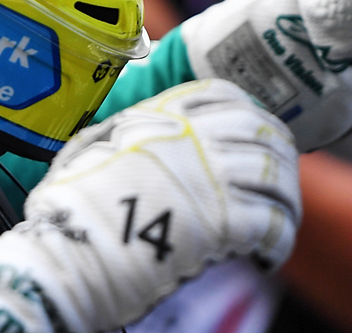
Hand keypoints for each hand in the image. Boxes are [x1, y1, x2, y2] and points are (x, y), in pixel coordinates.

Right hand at [0, 80, 299, 332]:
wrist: (66, 257)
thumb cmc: (67, 209)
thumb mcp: (90, 149)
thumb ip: (123, 132)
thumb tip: (136, 128)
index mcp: (160, 117)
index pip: (224, 94)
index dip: (250, 112)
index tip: (256, 133)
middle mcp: (191, 139)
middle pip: (262, 132)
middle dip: (279, 156)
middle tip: (276, 182)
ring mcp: (209, 178)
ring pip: (277, 177)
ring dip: (285, 200)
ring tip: (277, 222)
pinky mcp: (223, 223)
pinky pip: (274, 223)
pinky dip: (280, 241)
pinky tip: (266, 257)